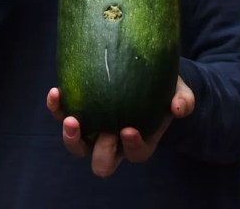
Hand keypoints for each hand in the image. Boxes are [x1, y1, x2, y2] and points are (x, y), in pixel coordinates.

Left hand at [46, 77, 195, 177]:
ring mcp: (93, 132)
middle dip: (102, 152)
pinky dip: (57, 109)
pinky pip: (62, 116)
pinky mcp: (78, 114)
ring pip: (77, 147)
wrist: (145, 75)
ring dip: (72, 138)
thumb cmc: (164, 89)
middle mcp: (114, 144)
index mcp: (140, 143)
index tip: (129, 129)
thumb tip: (179, 107)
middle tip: (103, 132)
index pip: (136, 154)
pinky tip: (56, 92)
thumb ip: (183, 100)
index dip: (132, 146)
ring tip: (70, 119)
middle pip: (103, 163)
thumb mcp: (179, 92)